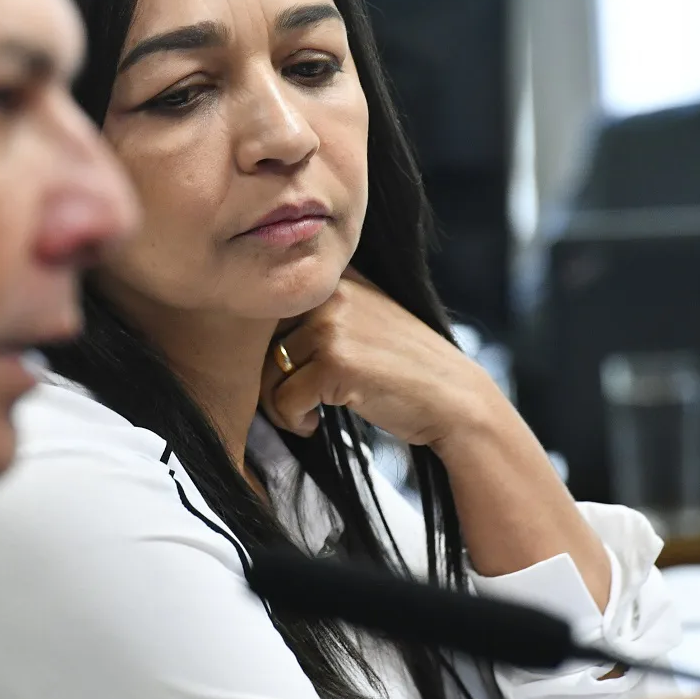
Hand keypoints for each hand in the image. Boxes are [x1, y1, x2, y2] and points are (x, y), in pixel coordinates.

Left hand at [259, 270, 497, 443]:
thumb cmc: (404, 367)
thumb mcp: (365, 315)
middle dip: (271, 379)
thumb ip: (319, 309)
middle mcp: (330, 291)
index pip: (268, 309)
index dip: (267, 348)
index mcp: (335, 275)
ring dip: (282, 405)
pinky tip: (318, 424)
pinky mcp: (334, 362)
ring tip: (311, 413)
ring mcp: (331, 324)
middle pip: (259, 341)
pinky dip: (294, 421)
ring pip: (266, 372)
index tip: (290, 372)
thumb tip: (246, 328)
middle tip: (298, 401)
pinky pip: (283, 400)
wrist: (453, 399)